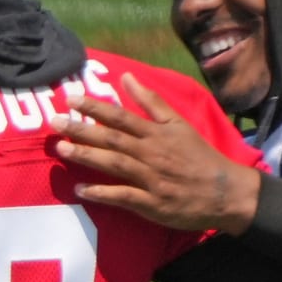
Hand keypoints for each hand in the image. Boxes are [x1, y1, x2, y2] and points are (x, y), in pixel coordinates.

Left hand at [53, 73, 260, 233]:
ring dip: (87, 156)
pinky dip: (102, 193)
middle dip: (82, 129)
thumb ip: (151, 101)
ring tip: (61, 149)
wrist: (225, 193)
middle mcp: (151, 153)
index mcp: (157, 133)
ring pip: (115, 164)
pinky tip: (81, 189)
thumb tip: (127, 76)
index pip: (121, 116)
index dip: (95, 107)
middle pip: (112, 138)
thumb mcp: (179, 124)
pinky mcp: (152, 204)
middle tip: (55, 122)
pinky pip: (124, 197)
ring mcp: (151, 180)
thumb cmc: (199, 157)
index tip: (70, 98)